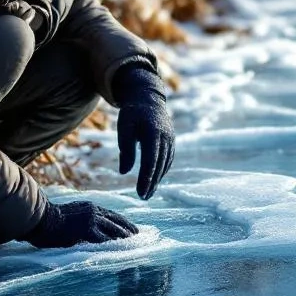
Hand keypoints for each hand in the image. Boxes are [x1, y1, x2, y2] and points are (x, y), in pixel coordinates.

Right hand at [20, 200, 136, 247]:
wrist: (39, 219)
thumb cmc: (48, 221)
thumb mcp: (69, 216)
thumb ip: (81, 220)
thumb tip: (86, 232)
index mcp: (90, 207)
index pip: (112, 215)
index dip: (123, 223)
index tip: (132, 229)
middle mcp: (94, 211)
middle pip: (117, 222)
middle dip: (129, 231)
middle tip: (139, 238)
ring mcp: (92, 219)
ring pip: (114, 231)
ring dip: (125, 240)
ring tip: (135, 247)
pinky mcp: (88, 230)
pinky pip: (105, 240)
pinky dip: (114, 246)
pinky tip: (121, 252)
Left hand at [112, 66, 174, 199]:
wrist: (148, 98)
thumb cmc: (132, 114)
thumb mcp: (124, 128)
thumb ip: (126, 149)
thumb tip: (124, 172)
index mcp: (153, 133)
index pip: (150, 161)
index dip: (146, 178)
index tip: (140, 193)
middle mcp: (166, 137)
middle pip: (159, 165)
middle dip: (152, 183)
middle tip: (144, 198)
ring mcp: (171, 139)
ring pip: (165, 163)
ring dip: (157, 179)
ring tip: (148, 192)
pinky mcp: (171, 140)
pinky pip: (168, 159)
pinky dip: (162, 170)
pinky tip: (154, 179)